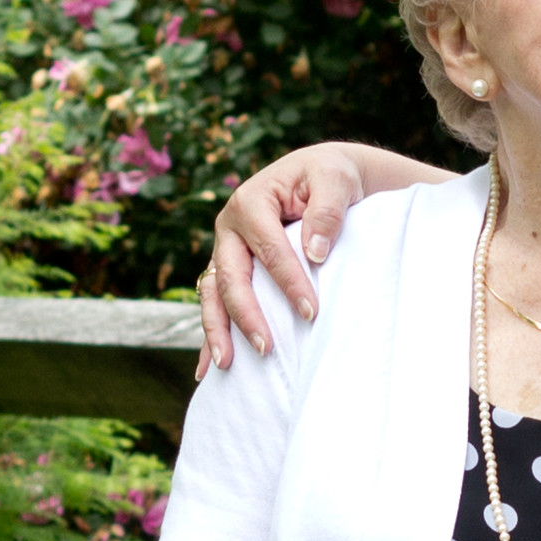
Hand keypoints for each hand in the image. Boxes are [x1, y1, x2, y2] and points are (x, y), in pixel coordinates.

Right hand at [196, 143, 365, 376]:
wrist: (321, 171)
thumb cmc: (329, 175)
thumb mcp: (335, 180)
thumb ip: (327, 212)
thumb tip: (315, 253)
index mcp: (251, 202)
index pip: (269, 249)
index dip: (289, 282)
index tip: (311, 312)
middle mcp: (229, 227)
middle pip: (230, 277)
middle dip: (246, 315)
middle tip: (266, 348)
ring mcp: (226, 248)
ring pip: (212, 294)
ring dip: (217, 330)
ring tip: (227, 365)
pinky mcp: (230, 265)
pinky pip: (215, 302)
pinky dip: (211, 333)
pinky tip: (206, 369)